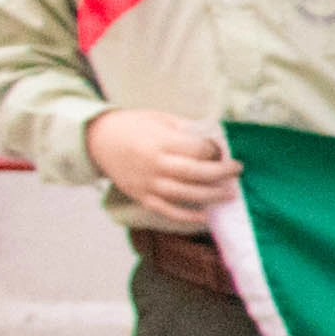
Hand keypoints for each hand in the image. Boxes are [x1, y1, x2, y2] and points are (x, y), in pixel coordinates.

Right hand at [86, 110, 237, 229]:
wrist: (97, 139)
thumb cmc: (133, 126)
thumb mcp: (161, 118)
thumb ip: (187, 130)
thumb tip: (216, 138)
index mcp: (161, 142)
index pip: (198, 150)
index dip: (215, 151)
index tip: (222, 150)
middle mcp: (155, 164)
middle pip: (196, 173)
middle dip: (222, 173)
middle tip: (237, 170)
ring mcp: (148, 183)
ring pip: (186, 193)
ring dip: (212, 195)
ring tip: (230, 194)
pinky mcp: (141, 196)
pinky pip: (167, 210)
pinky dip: (187, 216)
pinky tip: (205, 217)